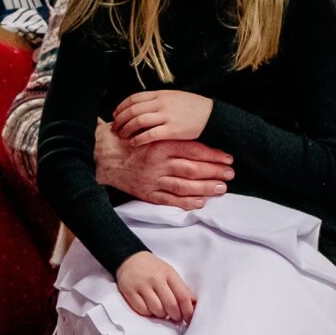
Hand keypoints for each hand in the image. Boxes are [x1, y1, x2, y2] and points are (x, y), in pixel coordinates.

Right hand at [94, 122, 233, 208]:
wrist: (105, 155)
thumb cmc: (132, 141)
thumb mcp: (153, 132)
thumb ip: (173, 137)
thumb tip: (201, 141)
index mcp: (161, 144)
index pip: (193, 150)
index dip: (213, 155)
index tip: (228, 158)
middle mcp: (158, 163)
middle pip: (192, 169)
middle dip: (214, 172)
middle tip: (230, 174)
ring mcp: (153, 180)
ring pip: (184, 186)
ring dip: (205, 188)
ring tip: (221, 188)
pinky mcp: (147, 193)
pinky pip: (169, 200)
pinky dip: (186, 202)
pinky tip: (200, 202)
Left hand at [112, 89, 213, 144]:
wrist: (213, 117)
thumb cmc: (194, 108)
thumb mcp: (175, 97)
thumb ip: (158, 100)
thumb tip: (141, 105)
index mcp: (161, 94)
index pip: (134, 98)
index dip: (121, 107)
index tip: (115, 114)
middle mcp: (162, 103)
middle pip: (132, 110)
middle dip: (120, 120)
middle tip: (115, 128)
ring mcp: (167, 116)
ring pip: (138, 121)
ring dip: (127, 129)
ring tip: (122, 136)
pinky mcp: (172, 130)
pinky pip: (149, 134)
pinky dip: (139, 139)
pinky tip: (134, 143)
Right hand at [117, 252, 195, 324]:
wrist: (130, 259)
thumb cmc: (153, 268)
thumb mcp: (170, 273)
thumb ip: (182, 288)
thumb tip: (195, 304)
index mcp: (169, 274)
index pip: (183, 296)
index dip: (188, 311)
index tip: (188, 318)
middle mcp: (156, 279)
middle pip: (171, 305)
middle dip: (176, 316)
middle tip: (176, 318)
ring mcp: (142, 285)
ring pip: (157, 310)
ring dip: (162, 316)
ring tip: (162, 312)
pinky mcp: (130, 291)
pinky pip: (142, 310)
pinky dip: (148, 314)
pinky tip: (150, 309)